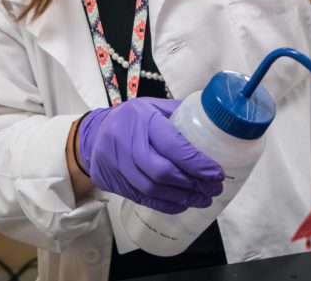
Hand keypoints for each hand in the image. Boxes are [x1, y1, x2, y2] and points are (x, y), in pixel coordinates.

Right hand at [77, 98, 223, 213]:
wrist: (94, 134)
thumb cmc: (132, 118)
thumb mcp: (153, 107)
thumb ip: (180, 114)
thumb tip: (214, 124)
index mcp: (143, 119)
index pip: (173, 145)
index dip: (196, 162)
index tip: (216, 172)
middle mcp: (128, 142)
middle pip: (162, 171)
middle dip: (192, 183)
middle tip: (213, 188)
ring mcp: (119, 164)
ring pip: (152, 188)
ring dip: (182, 197)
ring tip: (203, 199)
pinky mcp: (114, 182)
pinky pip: (142, 198)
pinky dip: (165, 204)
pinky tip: (182, 204)